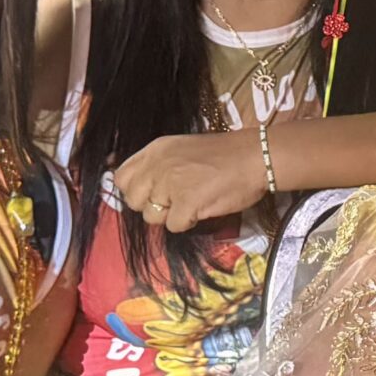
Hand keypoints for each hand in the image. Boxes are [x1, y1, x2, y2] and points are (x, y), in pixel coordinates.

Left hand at [111, 130, 266, 232]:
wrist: (255, 157)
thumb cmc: (224, 155)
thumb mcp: (181, 149)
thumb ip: (159, 165)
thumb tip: (144, 190)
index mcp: (155, 150)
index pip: (121, 178)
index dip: (134, 190)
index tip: (151, 194)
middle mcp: (157, 166)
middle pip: (133, 201)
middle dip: (152, 206)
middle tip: (175, 202)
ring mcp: (170, 185)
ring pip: (152, 217)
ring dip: (171, 216)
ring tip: (192, 202)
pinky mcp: (185, 203)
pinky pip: (173, 226)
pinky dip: (188, 223)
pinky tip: (202, 208)